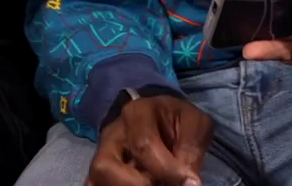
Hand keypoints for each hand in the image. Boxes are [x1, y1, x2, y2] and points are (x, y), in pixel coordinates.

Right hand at [88, 94, 210, 185]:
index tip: (190, 183)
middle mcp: (112, 134)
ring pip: (96, 179)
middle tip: (166, 185)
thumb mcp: (195, 123)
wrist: (161, 115)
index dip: (167, 170)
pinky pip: (95, 184)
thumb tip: (189, 183)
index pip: (144, 145)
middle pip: (106, 167)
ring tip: (155, 184)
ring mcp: (102, 154)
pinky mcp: (100, 170)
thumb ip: (191, 149)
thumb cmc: (177, 119)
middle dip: (138, 185)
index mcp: (137, 113)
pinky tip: (141, 184)